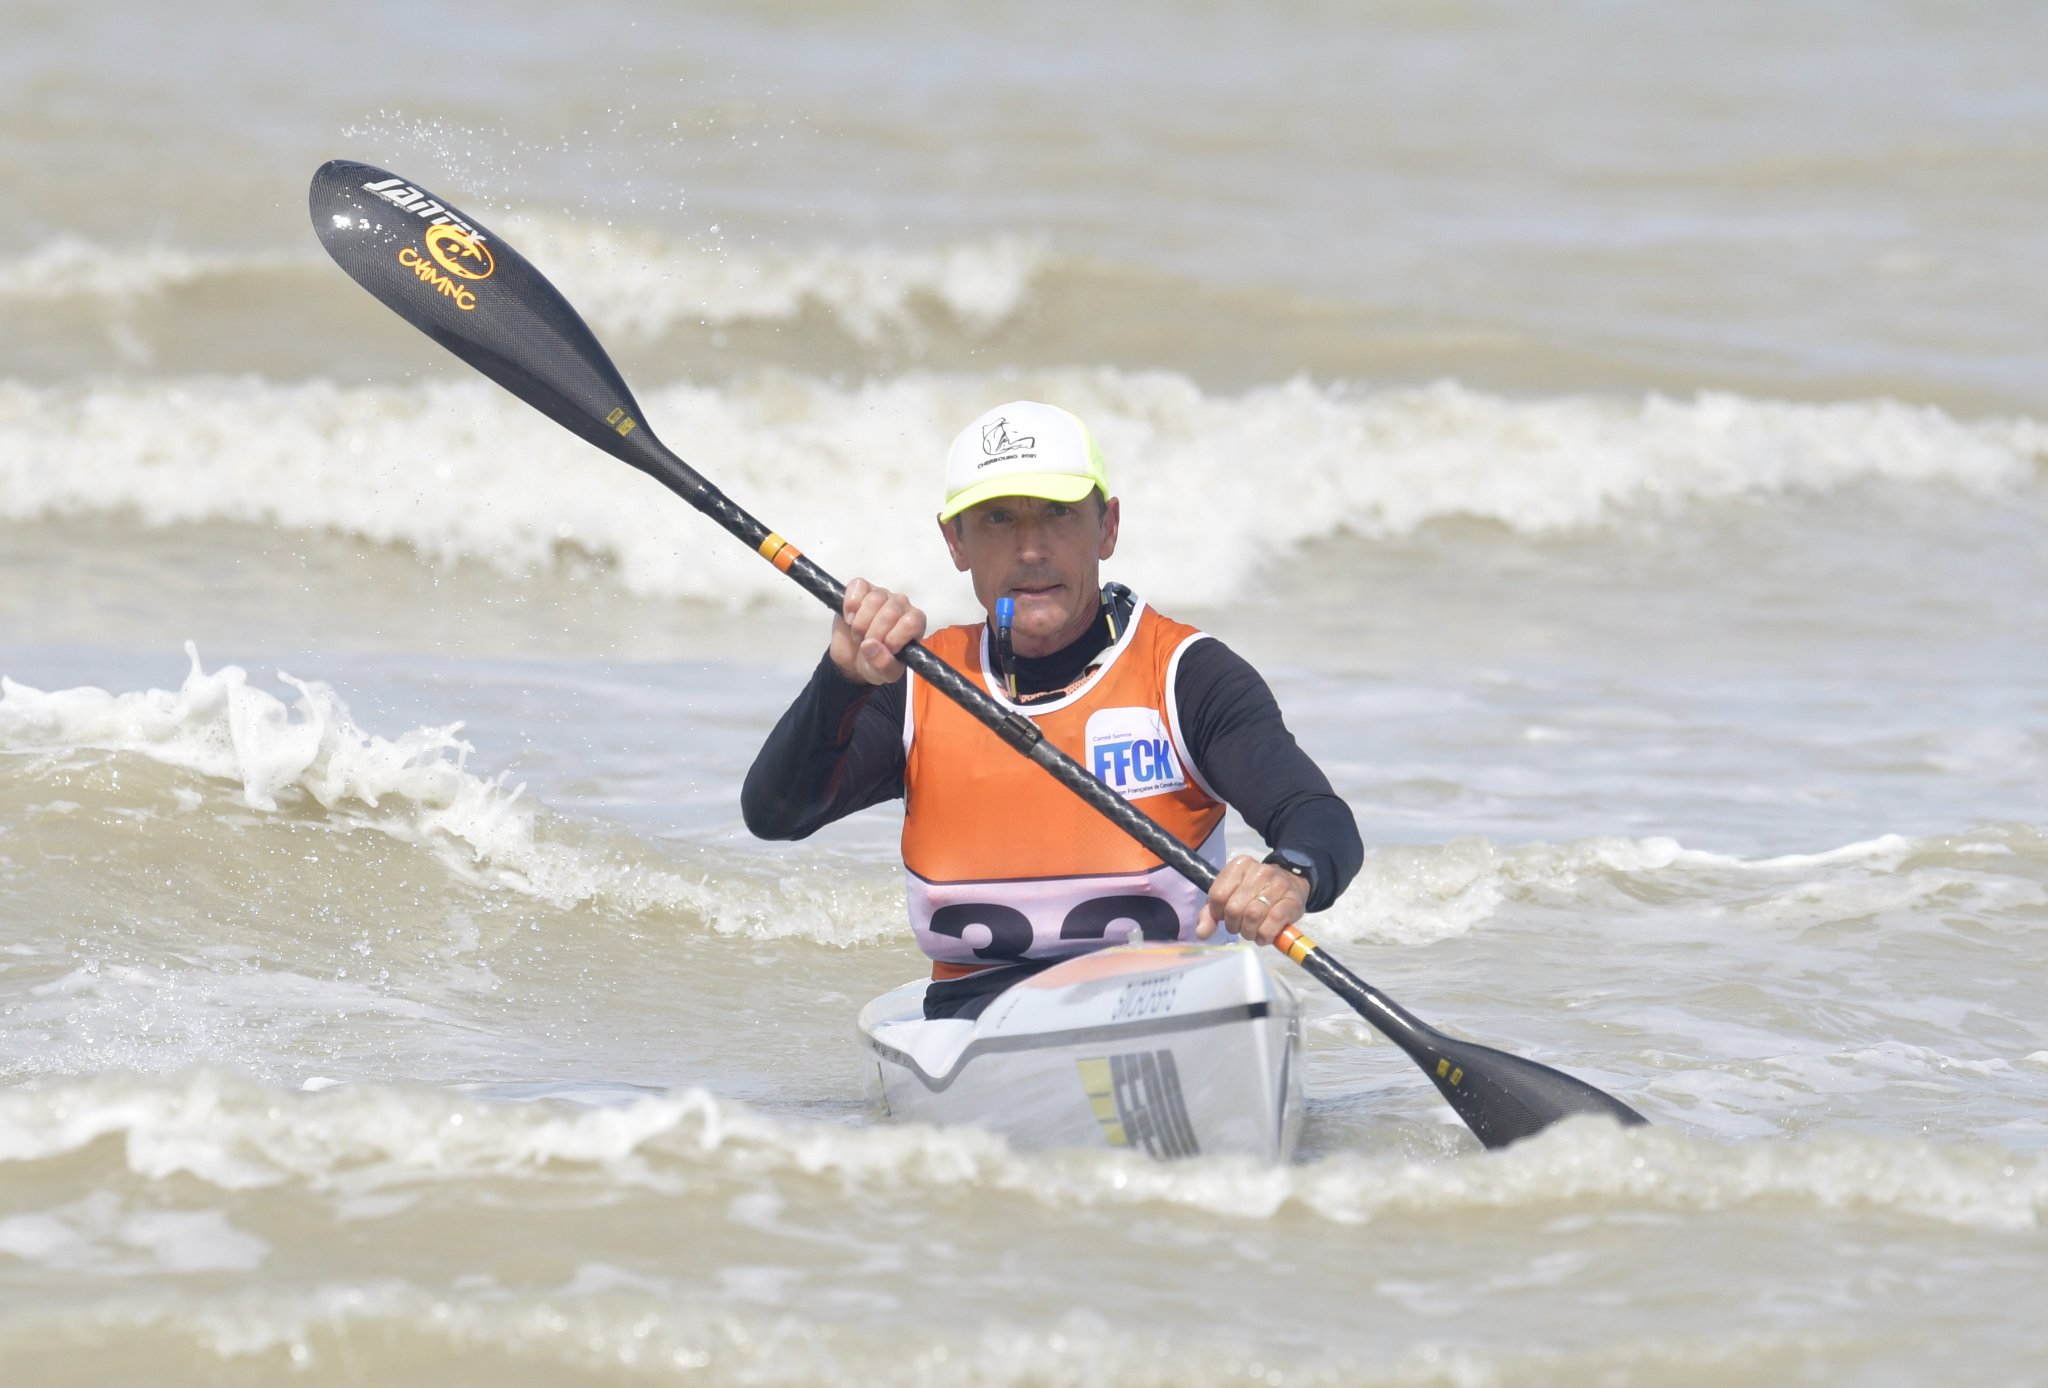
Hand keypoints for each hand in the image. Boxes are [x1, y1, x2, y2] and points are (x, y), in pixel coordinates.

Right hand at [829, 578, 926, 684]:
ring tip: (858, 634)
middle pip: (891, 611)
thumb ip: (883, 664)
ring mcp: (882, 594)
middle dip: (874, 633)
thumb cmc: (875, 663)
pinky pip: (857, 586)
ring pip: (874, 599)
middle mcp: (902, 606)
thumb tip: (870, 645)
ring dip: (860, 622)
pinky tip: (849, 617)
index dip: (895, 637)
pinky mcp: (862, 589)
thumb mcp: (884, 674)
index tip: (886, 648)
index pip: (912, 622)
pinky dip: (850, 604)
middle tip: (866, 644)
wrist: (852, 658)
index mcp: (914, 624)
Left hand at [1195, 854, 1309, 946]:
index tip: (1225, 916)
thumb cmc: (1255, 893)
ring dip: (1249, 932)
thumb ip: (1211, 913)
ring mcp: (1277, 884)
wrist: (1292, 884)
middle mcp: (1259, 871)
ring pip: (1253, 916)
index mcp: (1239, 865)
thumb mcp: (1230, 897)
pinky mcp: (1292, 901)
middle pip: (1234, 908)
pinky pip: (1273, 923)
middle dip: (1234, 925)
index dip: (1218, 913)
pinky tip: (1264, 935)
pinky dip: (1265, 935)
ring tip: (1252, 931)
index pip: (1217, 895)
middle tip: (1241, 927)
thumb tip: (1201, 933)